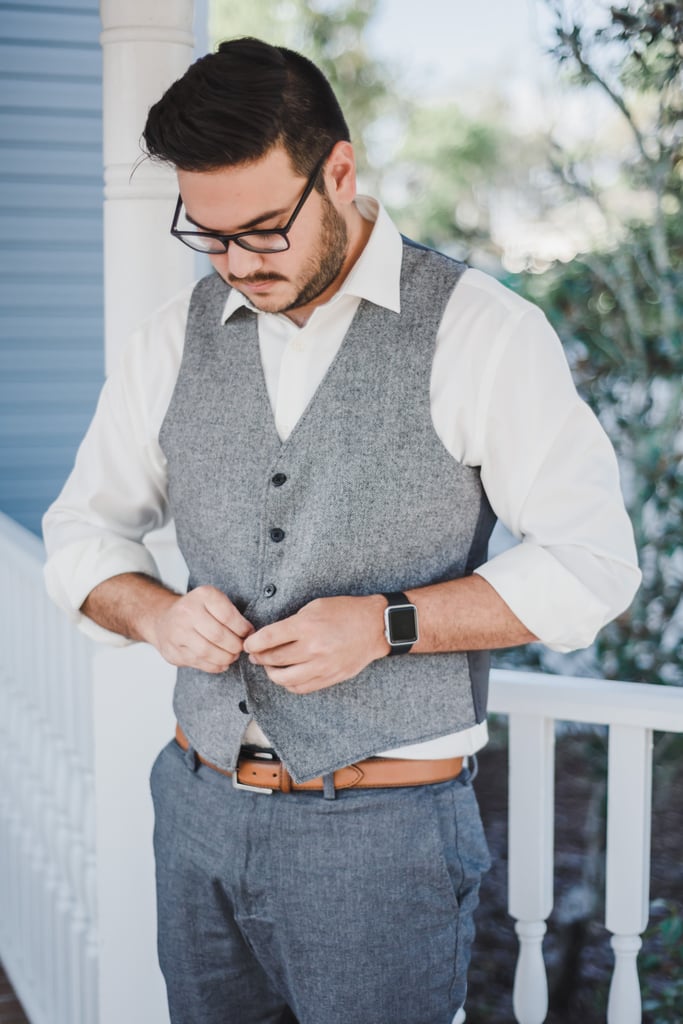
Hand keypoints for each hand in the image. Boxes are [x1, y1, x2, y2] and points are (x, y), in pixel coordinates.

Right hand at [141, 584, 253, 672]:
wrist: (163, 619)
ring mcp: (177, 632)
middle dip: (235, 646)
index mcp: (202, 596)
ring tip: (232, 656)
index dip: (243, 629)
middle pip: (219, 636)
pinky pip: (199, 662)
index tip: (249, 634)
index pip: (228, 616)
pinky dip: (215, 666)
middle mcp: (187, 612)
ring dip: (226, 658)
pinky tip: (221, 663)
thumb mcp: (213, 601)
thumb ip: (231, 614)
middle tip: (241, 649)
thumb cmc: (197, 611)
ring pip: (208, 652)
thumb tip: (251, 634)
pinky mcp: (173, 650)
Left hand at [243, 594, 389, 693]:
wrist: (374, 627)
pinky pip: (301, 688)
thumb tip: (271, 635)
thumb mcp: (316, 606)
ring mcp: (322, 666)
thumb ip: (293, 621)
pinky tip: (286, 676)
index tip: (248, 644)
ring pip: (284, 679)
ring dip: (271, 673)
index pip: (269, 638)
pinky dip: (289, 684)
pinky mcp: (329, 677)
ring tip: (269, 666)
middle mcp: (312, 648)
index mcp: (306, 625)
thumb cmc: (345, 612)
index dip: (253, 643)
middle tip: (255, 654)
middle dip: (259, 657)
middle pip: (273, 659)